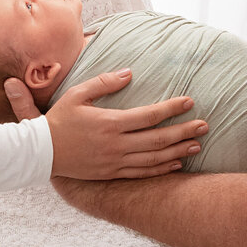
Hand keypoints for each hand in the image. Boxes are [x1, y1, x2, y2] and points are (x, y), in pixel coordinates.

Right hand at [5, 70, 206, 179]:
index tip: (189, 101)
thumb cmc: (58, 120)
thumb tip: (130, 72)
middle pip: (158, 139)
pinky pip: (142, 173)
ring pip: (154, 159)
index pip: (149, 116)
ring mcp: (115, 162)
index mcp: (110, 123)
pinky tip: (176, 164)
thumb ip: (104, 82)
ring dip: (178, 152)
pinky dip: (161, 169)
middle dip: (184, 131)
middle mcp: (116, 145)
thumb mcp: (77, 94)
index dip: (172, 109)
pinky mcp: (111, 174)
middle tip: (204, 125)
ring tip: (197, 145)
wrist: (41, 153)